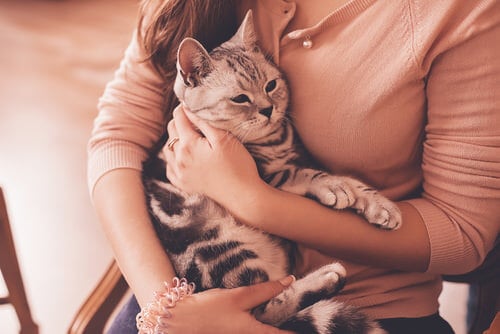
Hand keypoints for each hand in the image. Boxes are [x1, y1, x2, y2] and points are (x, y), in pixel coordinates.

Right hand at [162, 276, 295, 333]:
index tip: (317, 329)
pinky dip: (261, 327)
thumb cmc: (209, 309)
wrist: (177, 321)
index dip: (301, 331)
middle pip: (274, 333)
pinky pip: (252, 333)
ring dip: (274, 326)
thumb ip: (266, 290)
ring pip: (263, 333)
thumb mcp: (239, 296)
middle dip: (288, 328)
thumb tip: (290, 281)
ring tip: (283, 318)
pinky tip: (258, 319)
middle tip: (304, 320)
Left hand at [164, 106, 262, 203]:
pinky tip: (185, 155)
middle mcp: (178, 159)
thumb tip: (188, 109)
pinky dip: (174, 157)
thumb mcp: (223, 139)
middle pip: (171, 131)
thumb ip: (204, 122)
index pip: (179, 118)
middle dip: (180, 122)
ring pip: (168, 148)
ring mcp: (179, 173)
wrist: (242, 195)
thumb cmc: (238, 165)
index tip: (191, 104)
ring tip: (190, 136)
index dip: (184, 108)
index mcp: (188, 145)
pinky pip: (170, 166)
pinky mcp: (182, 184)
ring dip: (175, 139)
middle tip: (193, 118)